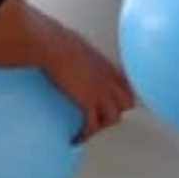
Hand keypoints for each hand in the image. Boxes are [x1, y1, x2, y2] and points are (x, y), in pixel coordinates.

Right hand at [34, 20, 134, 140]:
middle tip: (99, 117)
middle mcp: (108, 79)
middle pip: (127, 103)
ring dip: (101, 126)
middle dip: (117, 111)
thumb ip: (74, 51)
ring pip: (113, 118)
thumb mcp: (72, 43)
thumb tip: (63, 52)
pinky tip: (74, 139)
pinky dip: (84, 135)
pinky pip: (92, 125)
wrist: (51, 45)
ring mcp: (100, 92)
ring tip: (87, 131)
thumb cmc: (54, 38)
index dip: (121, 94)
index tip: (111, 101)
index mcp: (105, 64)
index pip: (125, 84)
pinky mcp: (87, 102)